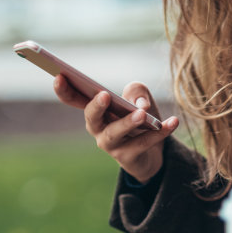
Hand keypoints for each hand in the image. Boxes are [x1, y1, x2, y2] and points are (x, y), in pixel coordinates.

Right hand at [54, 75, 178, 182]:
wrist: (153, 152)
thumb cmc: (139, 117)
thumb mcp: (140, 98)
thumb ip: (137, 91)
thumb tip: (139, 105)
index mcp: (95, 110)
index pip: (74, 99)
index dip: (64, 89)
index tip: (59, 75)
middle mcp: (98, 128)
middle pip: (92, 118)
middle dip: (96, 107)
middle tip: (104, 96)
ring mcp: (111, 145)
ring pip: (116, 134)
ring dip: (128, 123)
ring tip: (142, 114)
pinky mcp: (128, 157)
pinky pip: (143, 143)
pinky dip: (159, 132)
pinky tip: (173, 122)